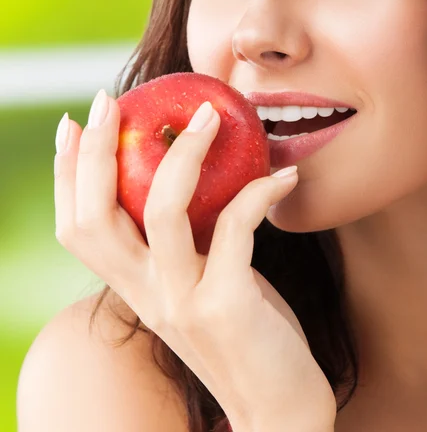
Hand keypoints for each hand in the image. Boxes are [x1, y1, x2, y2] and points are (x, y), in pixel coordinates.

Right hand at [53, 90, 337, 431]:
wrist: (277, 410)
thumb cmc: (246, 334)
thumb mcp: (204, 285)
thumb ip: (190, 245)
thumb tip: (200, 182)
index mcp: (136, 288)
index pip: (78, 228)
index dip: (67, 175)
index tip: (74, 125)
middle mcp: (147, 296)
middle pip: (97, 216)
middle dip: (98, 151)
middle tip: (111, 99)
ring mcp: (183, 302)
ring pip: (161, 211)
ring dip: (185, 153)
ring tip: (210, 115)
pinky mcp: (226, 306)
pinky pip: (235, 228)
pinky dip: (258, 192)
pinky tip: (284, 175)